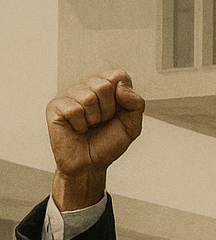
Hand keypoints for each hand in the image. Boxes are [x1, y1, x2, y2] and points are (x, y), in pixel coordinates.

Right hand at [47, 71, 144, 210]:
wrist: (90, 164)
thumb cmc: (107, 143)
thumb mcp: (132, 125)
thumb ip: (136, 103)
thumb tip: (121, 86)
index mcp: (105, 88)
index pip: (119, 76)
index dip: (123, 97)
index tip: (118, 112)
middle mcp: (86, 87)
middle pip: (104, 85)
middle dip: (109, 110)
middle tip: (101, 122)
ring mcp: (69, 95)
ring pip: (89, 98)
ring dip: (94, 118)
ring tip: (89, 126)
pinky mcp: (55, 106)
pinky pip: (74, 110)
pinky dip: (80, 125)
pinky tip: (77, 129)